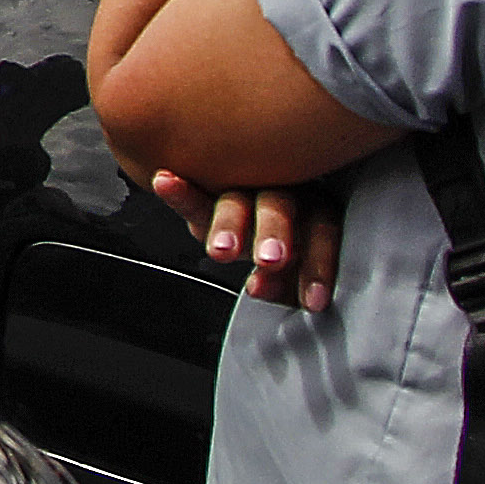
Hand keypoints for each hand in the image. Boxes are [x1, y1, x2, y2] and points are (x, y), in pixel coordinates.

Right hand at [153, 166, 344, 309]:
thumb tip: (274, 292)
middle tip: (269, 260)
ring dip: (227, 225)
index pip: (321, 231)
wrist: (259, 217)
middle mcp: (277, 189)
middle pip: (277, 204)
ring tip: (221, 250)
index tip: (313, 301)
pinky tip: (164, 182)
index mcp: (312, 208)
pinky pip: (193, 192)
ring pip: (233, 200)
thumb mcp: (301, 276)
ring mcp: (241, 186)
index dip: (318, 267)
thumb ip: (292, 285)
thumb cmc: (289, 254)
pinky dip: (180, 192)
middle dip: (273, 234)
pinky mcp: (207, 190)